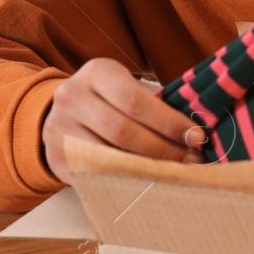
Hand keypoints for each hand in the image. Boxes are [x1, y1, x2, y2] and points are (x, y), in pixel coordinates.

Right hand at [42, 58, 207, 182]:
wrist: (61, 111)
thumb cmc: (111, 100)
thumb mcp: (129, 87)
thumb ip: (157, 103)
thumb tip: (196, 129)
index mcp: (97, 72)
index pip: (135, 100)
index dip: (169, 122)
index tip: (197, 137)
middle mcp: (72, 96)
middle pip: (122, 131)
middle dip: (162, 149)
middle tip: (191, 160)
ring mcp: (59, 128)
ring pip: (108, 156)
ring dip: (147, 168)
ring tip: (175, 172)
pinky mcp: (56, 157)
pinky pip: (96, 174)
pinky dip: (126, 180)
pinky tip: (149, 181)